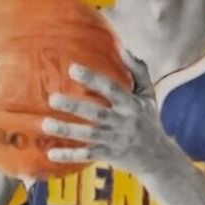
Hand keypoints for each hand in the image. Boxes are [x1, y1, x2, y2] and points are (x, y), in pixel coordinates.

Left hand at [42, 51, 172, 176]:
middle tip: (52, 98)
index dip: (93, 79)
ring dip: (67, 131)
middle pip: (97, 114)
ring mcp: (115, 140)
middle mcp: (123, 122)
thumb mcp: (148, 94)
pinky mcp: (109, 155)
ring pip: (89, 135)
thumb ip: (138, 70)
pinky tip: (51, 154)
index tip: (72, 69)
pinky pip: (87, 155)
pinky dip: (70, 156)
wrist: (159, 157)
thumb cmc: (148, 120)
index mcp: (132, 104)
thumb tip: (122, 47)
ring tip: (46, 124)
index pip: (112, 89)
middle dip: (75, 107)